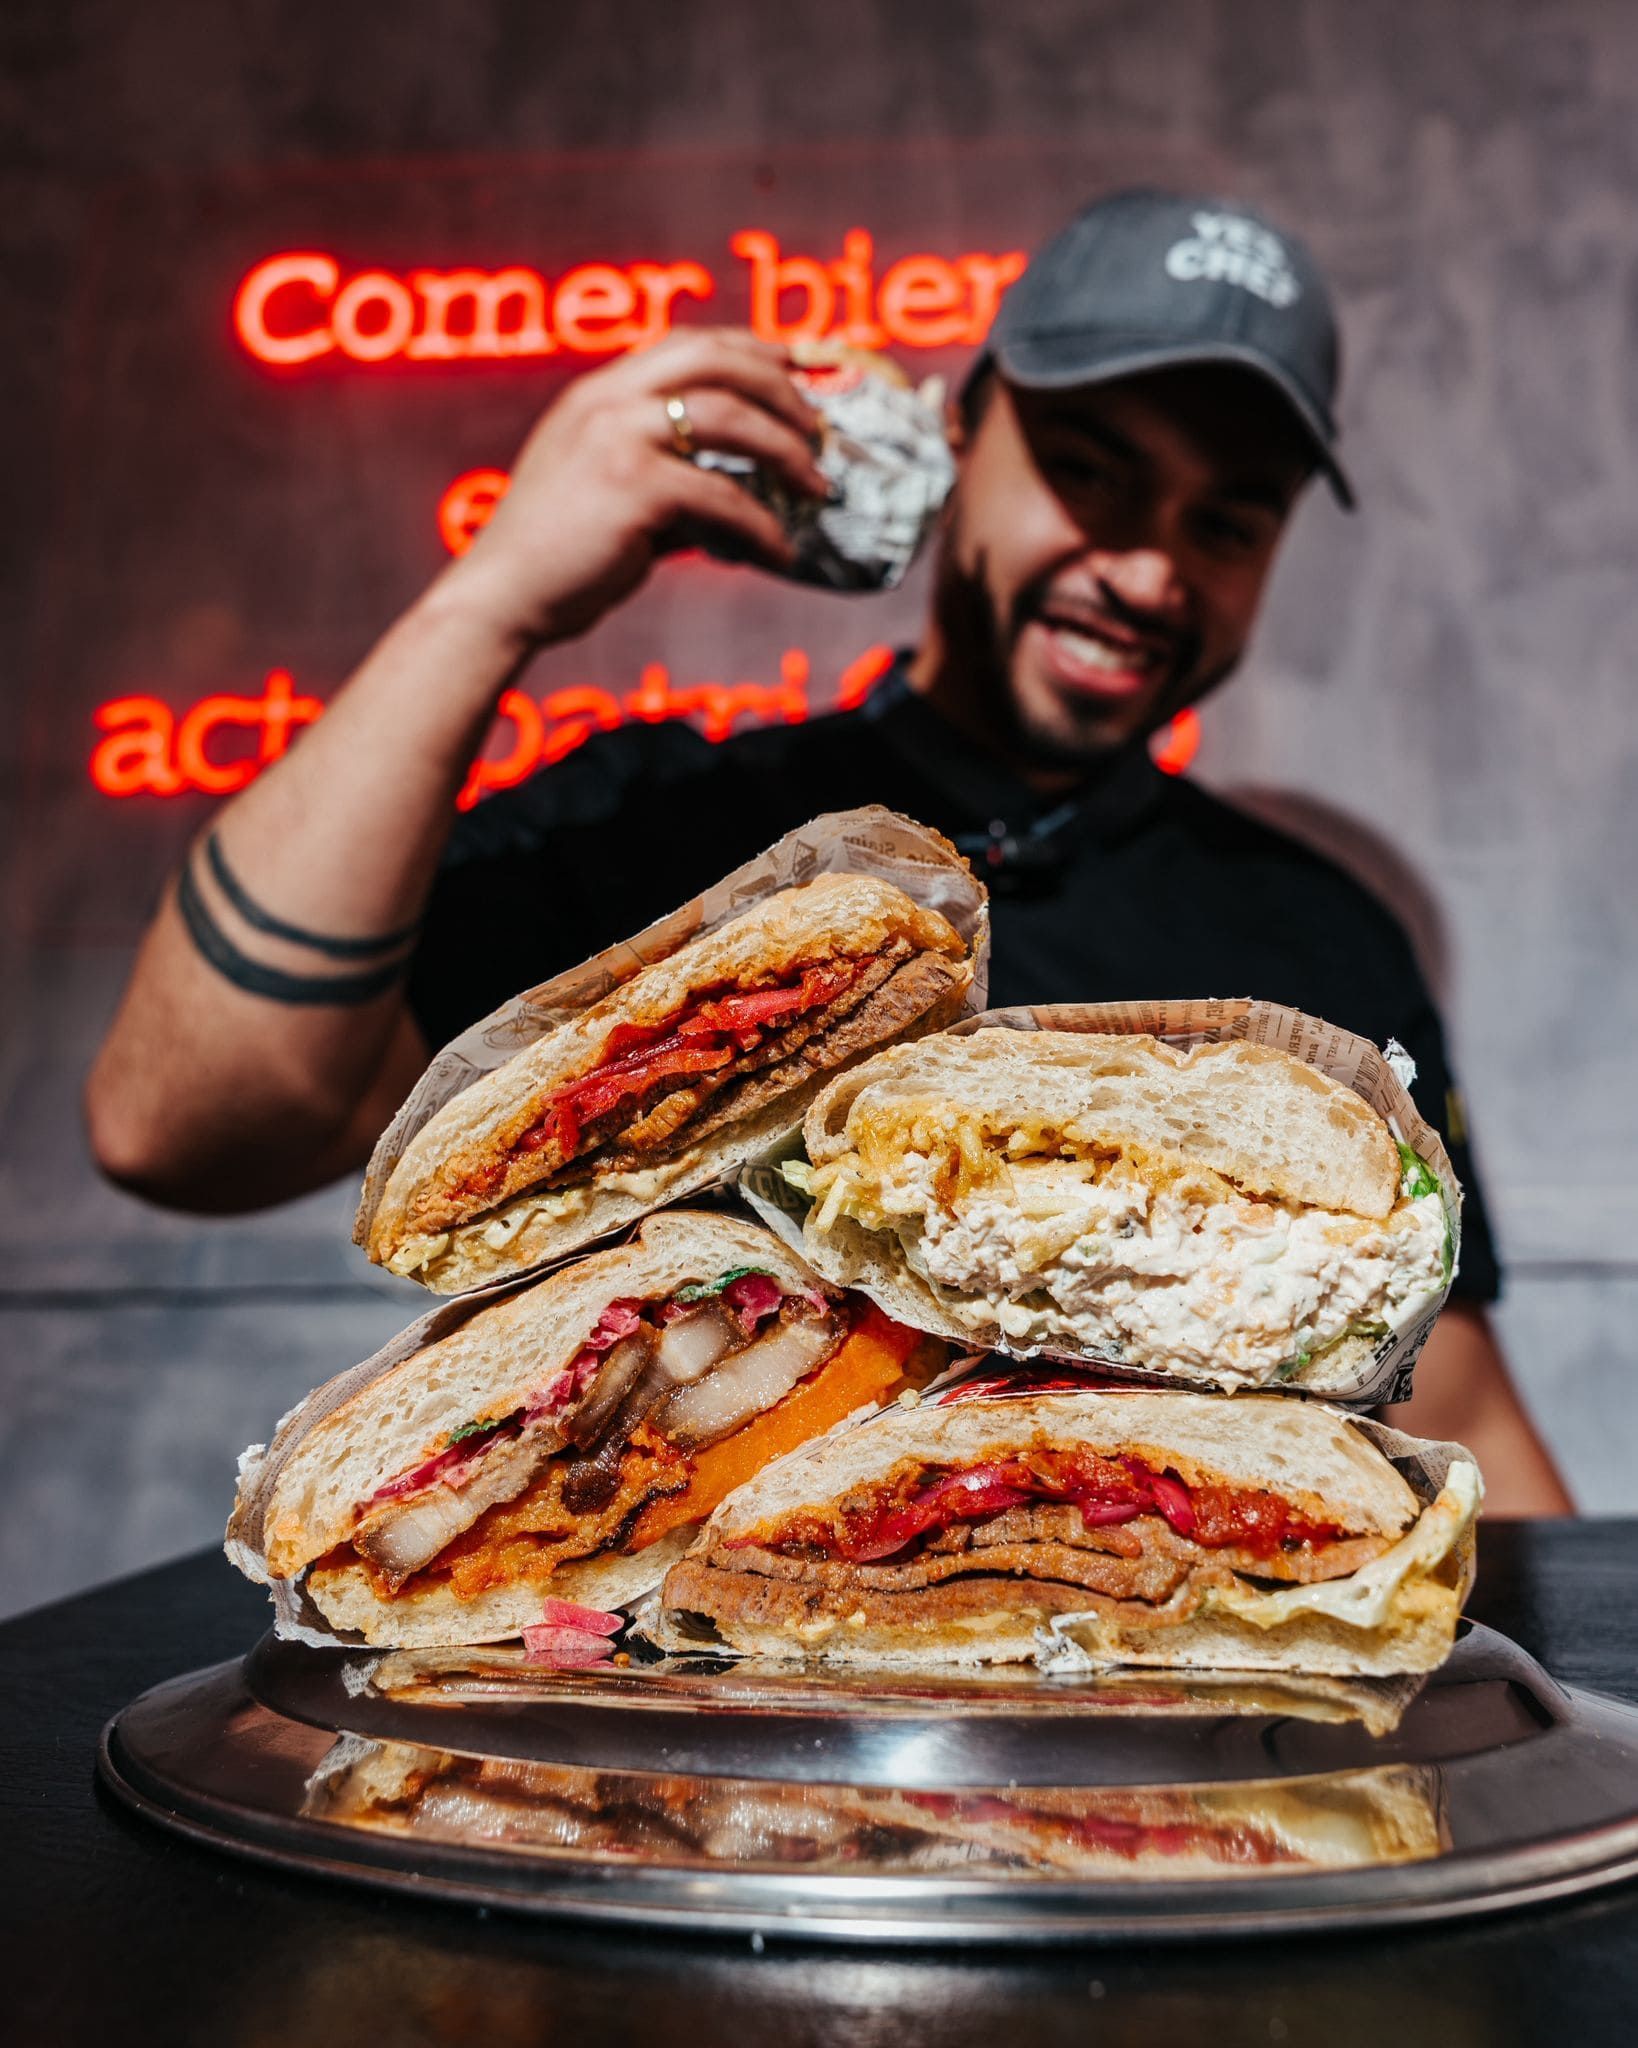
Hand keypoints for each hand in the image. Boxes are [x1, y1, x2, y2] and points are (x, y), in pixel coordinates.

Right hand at [440, 329, 826, 646]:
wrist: (503, 596)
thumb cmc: (555, 555)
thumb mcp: (607, 491)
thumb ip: (665, 477)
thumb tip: (736, 496)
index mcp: (599, 391)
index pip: (689, 343)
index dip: (753, 349)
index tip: (803, 365)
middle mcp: (608, 400)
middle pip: (717, 360)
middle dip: (781, 387)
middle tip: (819, 429)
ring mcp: (618, 437)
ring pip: (728, 417)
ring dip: (785, 450)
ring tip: (817, 485)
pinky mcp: (633, 487)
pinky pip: (721, 496)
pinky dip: (760, 526)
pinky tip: (780, 551)